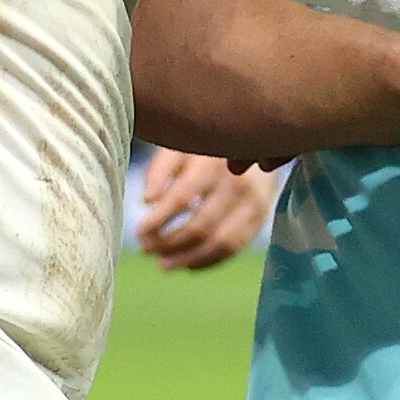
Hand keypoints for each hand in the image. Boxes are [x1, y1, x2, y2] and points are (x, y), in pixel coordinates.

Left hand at [137, 148, 276, 270]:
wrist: (255, 135)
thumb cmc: (205, 142)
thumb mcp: (180, 145)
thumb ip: (161, 169)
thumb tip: (147, 201)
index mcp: (213, 161)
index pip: (182, 198)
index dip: (158, 221)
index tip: (139, 232)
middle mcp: (239, 182)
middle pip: (201, 226)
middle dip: (169, 243)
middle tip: (146, 248)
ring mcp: (254, 202)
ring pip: (219, 243)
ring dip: (187, 258)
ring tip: (161, 263)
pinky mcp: (260, 217)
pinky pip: (235, 248)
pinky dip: (208, 261)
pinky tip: (186, 264)